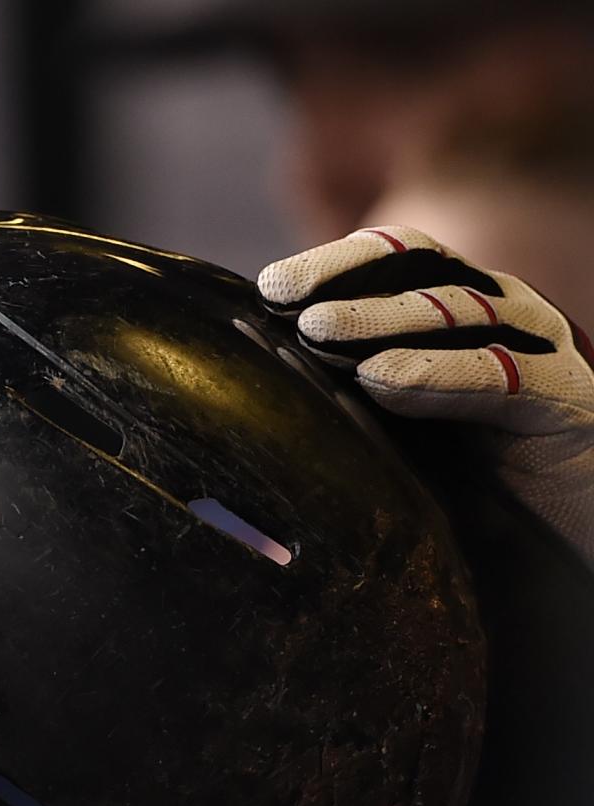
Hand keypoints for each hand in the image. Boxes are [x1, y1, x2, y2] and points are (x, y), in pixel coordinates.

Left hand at [260, 225, 593, 568]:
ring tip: (317, 331)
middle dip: (345, 278)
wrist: (571, 528)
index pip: (396, 260)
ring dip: (382, 318)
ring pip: (459, 313)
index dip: (333, 262)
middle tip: (281, 298)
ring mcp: (541, 349)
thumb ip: (353, 393)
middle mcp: (503, 314)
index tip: (267, 286)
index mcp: (461, 310)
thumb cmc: (477, 474)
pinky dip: (438, 373)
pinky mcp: (566, 400)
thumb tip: (261, 383)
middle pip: (422, 269)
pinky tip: (381, 379)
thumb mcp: (403, 424)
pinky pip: (501, 376)